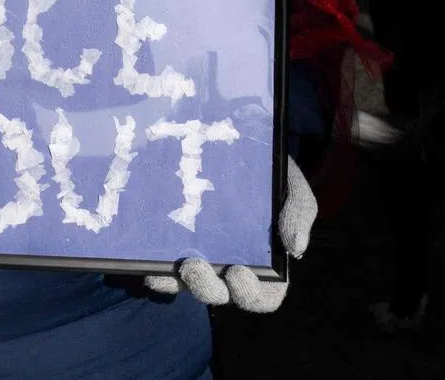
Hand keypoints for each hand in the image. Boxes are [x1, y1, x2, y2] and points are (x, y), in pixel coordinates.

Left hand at [144, 156, 316, 312]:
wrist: (241, 148)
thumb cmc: (273, 177)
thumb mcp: (293, 190)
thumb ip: (298, 215)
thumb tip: (296, 248)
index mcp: (265, 264)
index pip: (262, 296)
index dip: (250, 295)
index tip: (240, 274)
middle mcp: (230, 267)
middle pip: (219, 294)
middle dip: (207, 288)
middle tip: (196, 267)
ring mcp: (201, 255)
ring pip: (187, 284)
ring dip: (175, 282)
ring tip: (167, 268)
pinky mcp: (175, 241)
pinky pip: (164, 264)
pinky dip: (157, 269)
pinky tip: (147, 262)